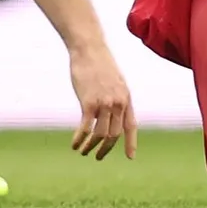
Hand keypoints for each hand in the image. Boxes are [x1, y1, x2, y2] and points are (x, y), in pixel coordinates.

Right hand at [68, 44, 136, 160]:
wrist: (89, 49)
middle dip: (105, 149)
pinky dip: (80, 139)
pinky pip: (86, 128)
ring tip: (83, 151)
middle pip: (114, 134)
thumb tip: (109, 113)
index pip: (131, 126)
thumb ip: (115, 98)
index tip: (131, 157)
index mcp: (126, 98)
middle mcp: (118, 103)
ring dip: (91, 147)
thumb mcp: (114, 81)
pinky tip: (75, 145)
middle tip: (97, 157)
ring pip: (100, 135)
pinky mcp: (89, 103)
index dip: (131, 143)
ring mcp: (104, 103)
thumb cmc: (99, 63)